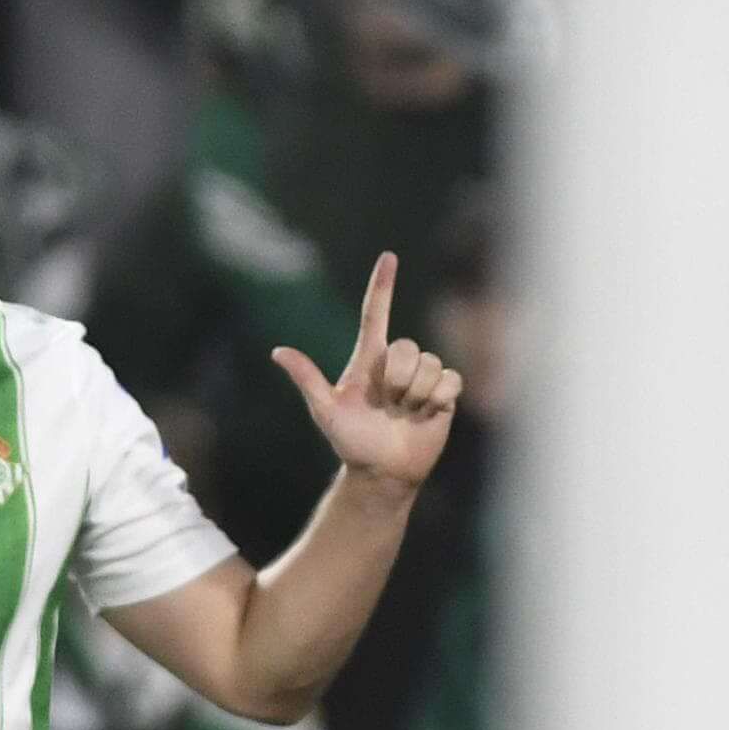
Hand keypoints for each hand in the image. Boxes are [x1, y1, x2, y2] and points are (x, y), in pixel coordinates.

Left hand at [270, 253, 461, 489]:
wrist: (382, 472)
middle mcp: (398, 363)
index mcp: (369, 360)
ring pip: (430, 363)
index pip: (375, 313)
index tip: (388, 257)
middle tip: (388, 404)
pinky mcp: (445, 393)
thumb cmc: (352, 442)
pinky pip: (451, 379)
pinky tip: (427, 414)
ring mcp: (423, 377)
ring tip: (405, 413)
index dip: (382, 285)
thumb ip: (308, 379)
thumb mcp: (327, 411)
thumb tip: (278, 352)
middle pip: (407, 346)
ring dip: (416, 394)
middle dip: (398, 378)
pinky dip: (438, 398)